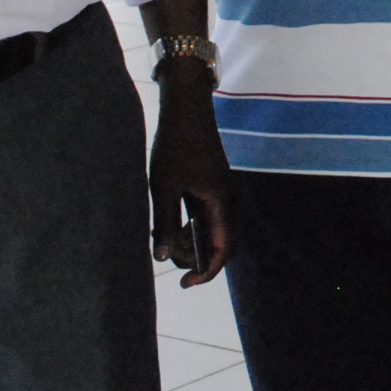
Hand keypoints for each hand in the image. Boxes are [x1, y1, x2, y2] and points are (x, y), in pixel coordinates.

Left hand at [148, 64, 233, 286]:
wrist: (186, 107)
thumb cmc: (175, 145)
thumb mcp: (164, 188)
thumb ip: (165, 224)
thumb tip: (162, 257)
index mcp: (220, 202)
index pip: (223, 249)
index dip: (207, 272)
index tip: (185, 283)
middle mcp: (227, 200)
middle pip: (223, 242)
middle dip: (199, 258)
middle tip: (170, 258)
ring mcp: (221, 191)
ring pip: (214, 229)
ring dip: (194, 241)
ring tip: (166, 241)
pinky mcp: (212, 184)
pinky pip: (208, 215)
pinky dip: (193, 226)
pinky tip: (171, 224)